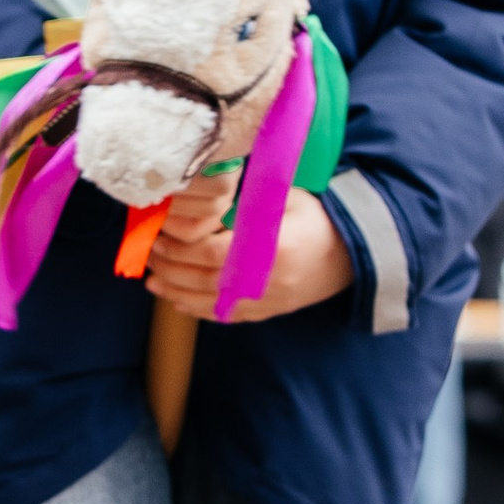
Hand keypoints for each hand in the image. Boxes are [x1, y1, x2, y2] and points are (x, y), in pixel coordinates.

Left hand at [145, 180, 349, 322]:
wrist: (352, 253)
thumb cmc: (317, 218)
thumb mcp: (287, 197)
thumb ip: (249, 198)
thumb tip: (205, 188)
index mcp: (273, 248)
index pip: (214, 253)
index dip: (182, 247)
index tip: (161, 234)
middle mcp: (268, 280)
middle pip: (206, 280)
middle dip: (172, 267)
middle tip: (150, 254)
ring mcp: (268, 301)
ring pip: (211, 302)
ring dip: (177, 292)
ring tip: (153, 280)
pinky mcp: (268, 311)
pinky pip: (226, 315)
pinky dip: (198, 310)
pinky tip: (177, 301)